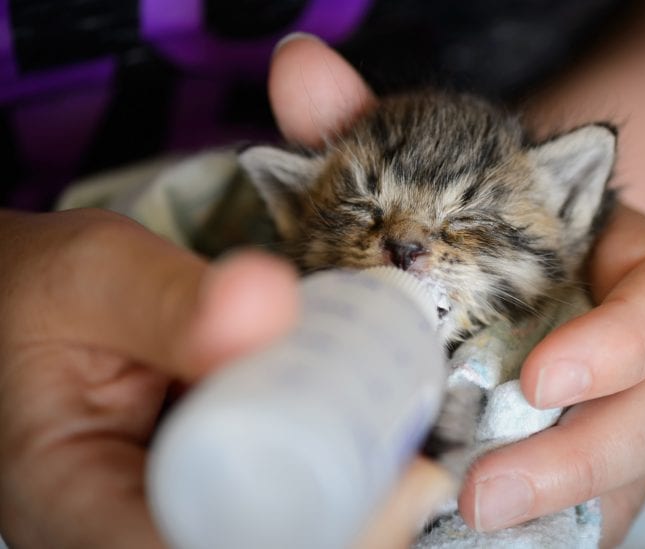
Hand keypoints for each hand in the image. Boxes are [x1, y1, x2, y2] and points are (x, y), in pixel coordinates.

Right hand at [0, 37, 450, 548]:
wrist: (20, 303)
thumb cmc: (39, 294)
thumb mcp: (95, 277)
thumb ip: (169, 296)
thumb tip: (269, 310)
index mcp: (73, 506)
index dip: (311, 540)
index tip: (394, 491)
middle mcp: (116, 533)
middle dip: (344, 534)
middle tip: (416, 482)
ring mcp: (153, 519)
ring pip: (263, 540)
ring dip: (342, 517)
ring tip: (405, 471)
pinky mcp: (189, 492)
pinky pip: (261, 509)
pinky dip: (319, 488)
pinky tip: (365, 457)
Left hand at [269, 35, 644, 547]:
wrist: (478, 278)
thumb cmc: (456, 224)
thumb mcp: (416, 173)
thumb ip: (366, 126)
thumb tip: (298, 63)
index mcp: (619, 265)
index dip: (632, 335)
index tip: (544, 373)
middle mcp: (633, 345)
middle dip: (594, 448)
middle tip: (489, 484)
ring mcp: (615, 412)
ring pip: (637, 465)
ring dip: (563, 496)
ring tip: (474, 513)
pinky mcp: (589, 469)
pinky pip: (592, 506)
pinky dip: (548, 521)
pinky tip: (471, 529)